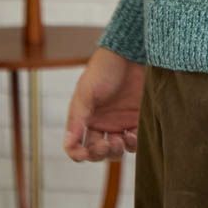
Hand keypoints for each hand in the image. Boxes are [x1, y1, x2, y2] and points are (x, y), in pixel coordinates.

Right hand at [63, 46, 145, 161]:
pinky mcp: (139, 120)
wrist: (131, 53)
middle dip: (99, 154)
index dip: (78, 154)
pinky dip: (133, 145)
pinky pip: (135, 142)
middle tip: (107, 145)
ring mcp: (121, 122)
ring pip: (117, 151)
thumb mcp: (86, 92)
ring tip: (121, 140)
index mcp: (85, 118)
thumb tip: (69, 144)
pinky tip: (132, 135)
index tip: (85, 154)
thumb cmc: (105, 69)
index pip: (76, 145)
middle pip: (97, 152)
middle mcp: (102, 123)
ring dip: (117, 152)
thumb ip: (77, 119)